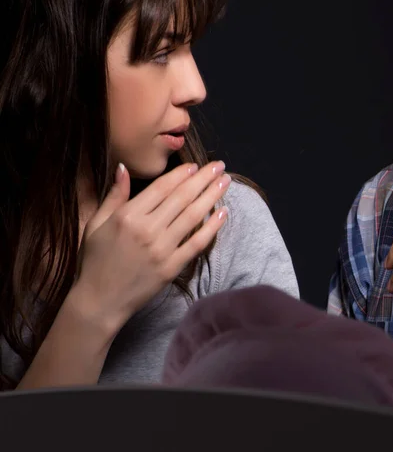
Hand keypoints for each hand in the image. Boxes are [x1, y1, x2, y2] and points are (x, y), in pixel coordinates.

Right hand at [73, 160, 229, 331]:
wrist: (99, 301)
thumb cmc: (94, 261)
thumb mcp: (96, 223)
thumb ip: (114, 195)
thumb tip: (123, 167)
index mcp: (127, 216)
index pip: (161, 187)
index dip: (181, 174)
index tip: (196, 165)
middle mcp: (147, 229)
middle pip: (182, 197)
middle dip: (204, 178)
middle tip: (220, 166)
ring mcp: (161, 249)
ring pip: (193, 216)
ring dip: (212, 196)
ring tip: (226, 181)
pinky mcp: (172, 267)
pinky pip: (197, 243)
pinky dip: (212, 227)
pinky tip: (223, 213)